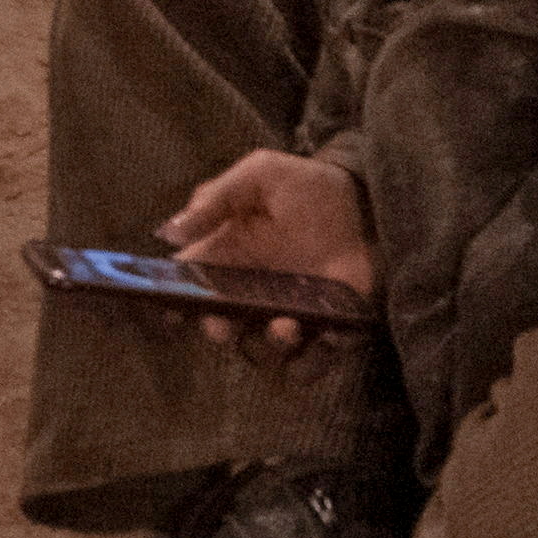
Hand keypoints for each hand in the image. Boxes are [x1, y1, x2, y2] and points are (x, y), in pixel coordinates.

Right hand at [157, 147, 378, 355]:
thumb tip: (170, 233)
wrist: (367, 201)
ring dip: (269, 347)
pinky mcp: (327, 329)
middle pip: (223, 327)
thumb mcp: (260, 175)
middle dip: (219, 331)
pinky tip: (329, 336)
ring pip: (263, 351)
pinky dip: (315, 362)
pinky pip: (312, 362)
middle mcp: (253, 293)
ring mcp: (289, 315)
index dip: (176, 303)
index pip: (193, 288)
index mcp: (229, 259)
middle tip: (224, 326)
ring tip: (287, 327)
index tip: (172, 311)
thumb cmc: (308, 187)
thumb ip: (216, 198)